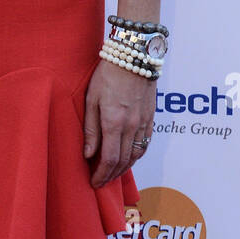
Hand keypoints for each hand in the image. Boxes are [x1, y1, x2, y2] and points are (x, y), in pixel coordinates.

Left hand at [83, 57, 155, 187]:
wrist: (134, 55)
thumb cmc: (108, 74)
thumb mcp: (91, 99)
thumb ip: (90, 129)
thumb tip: (88, 154)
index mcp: (114, 122)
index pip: (109, 159)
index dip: (101, 175)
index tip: (93, 182)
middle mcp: (132, 126)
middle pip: (123, 162)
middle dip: (111, 176)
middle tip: (100, 182)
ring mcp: (144, 122)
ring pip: (136, 156)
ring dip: (124, 169)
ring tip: (112, 173)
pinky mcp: (151, 117)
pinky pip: (145, 144)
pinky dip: (137, 156)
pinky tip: (129, 158)